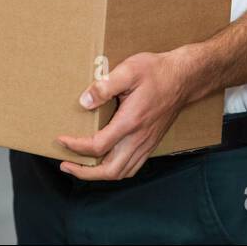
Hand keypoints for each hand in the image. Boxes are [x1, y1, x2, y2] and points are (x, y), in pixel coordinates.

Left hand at [55, 48, 197, 180]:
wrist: (185, 77)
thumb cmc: (157, 71)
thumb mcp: (129, 70)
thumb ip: (104, 86)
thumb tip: (84, 102)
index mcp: (131, 122)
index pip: (98, 146)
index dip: (75, 147)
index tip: (61, 139)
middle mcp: (139, 138)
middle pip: (109, 171)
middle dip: (84, 172)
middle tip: (65, 164)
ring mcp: (147, 143)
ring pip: (121, 172)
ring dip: (98, 175)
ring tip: (81, 167)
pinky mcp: (151, 143)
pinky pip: (132, 167)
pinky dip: (115, 171)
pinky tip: (105, 162)